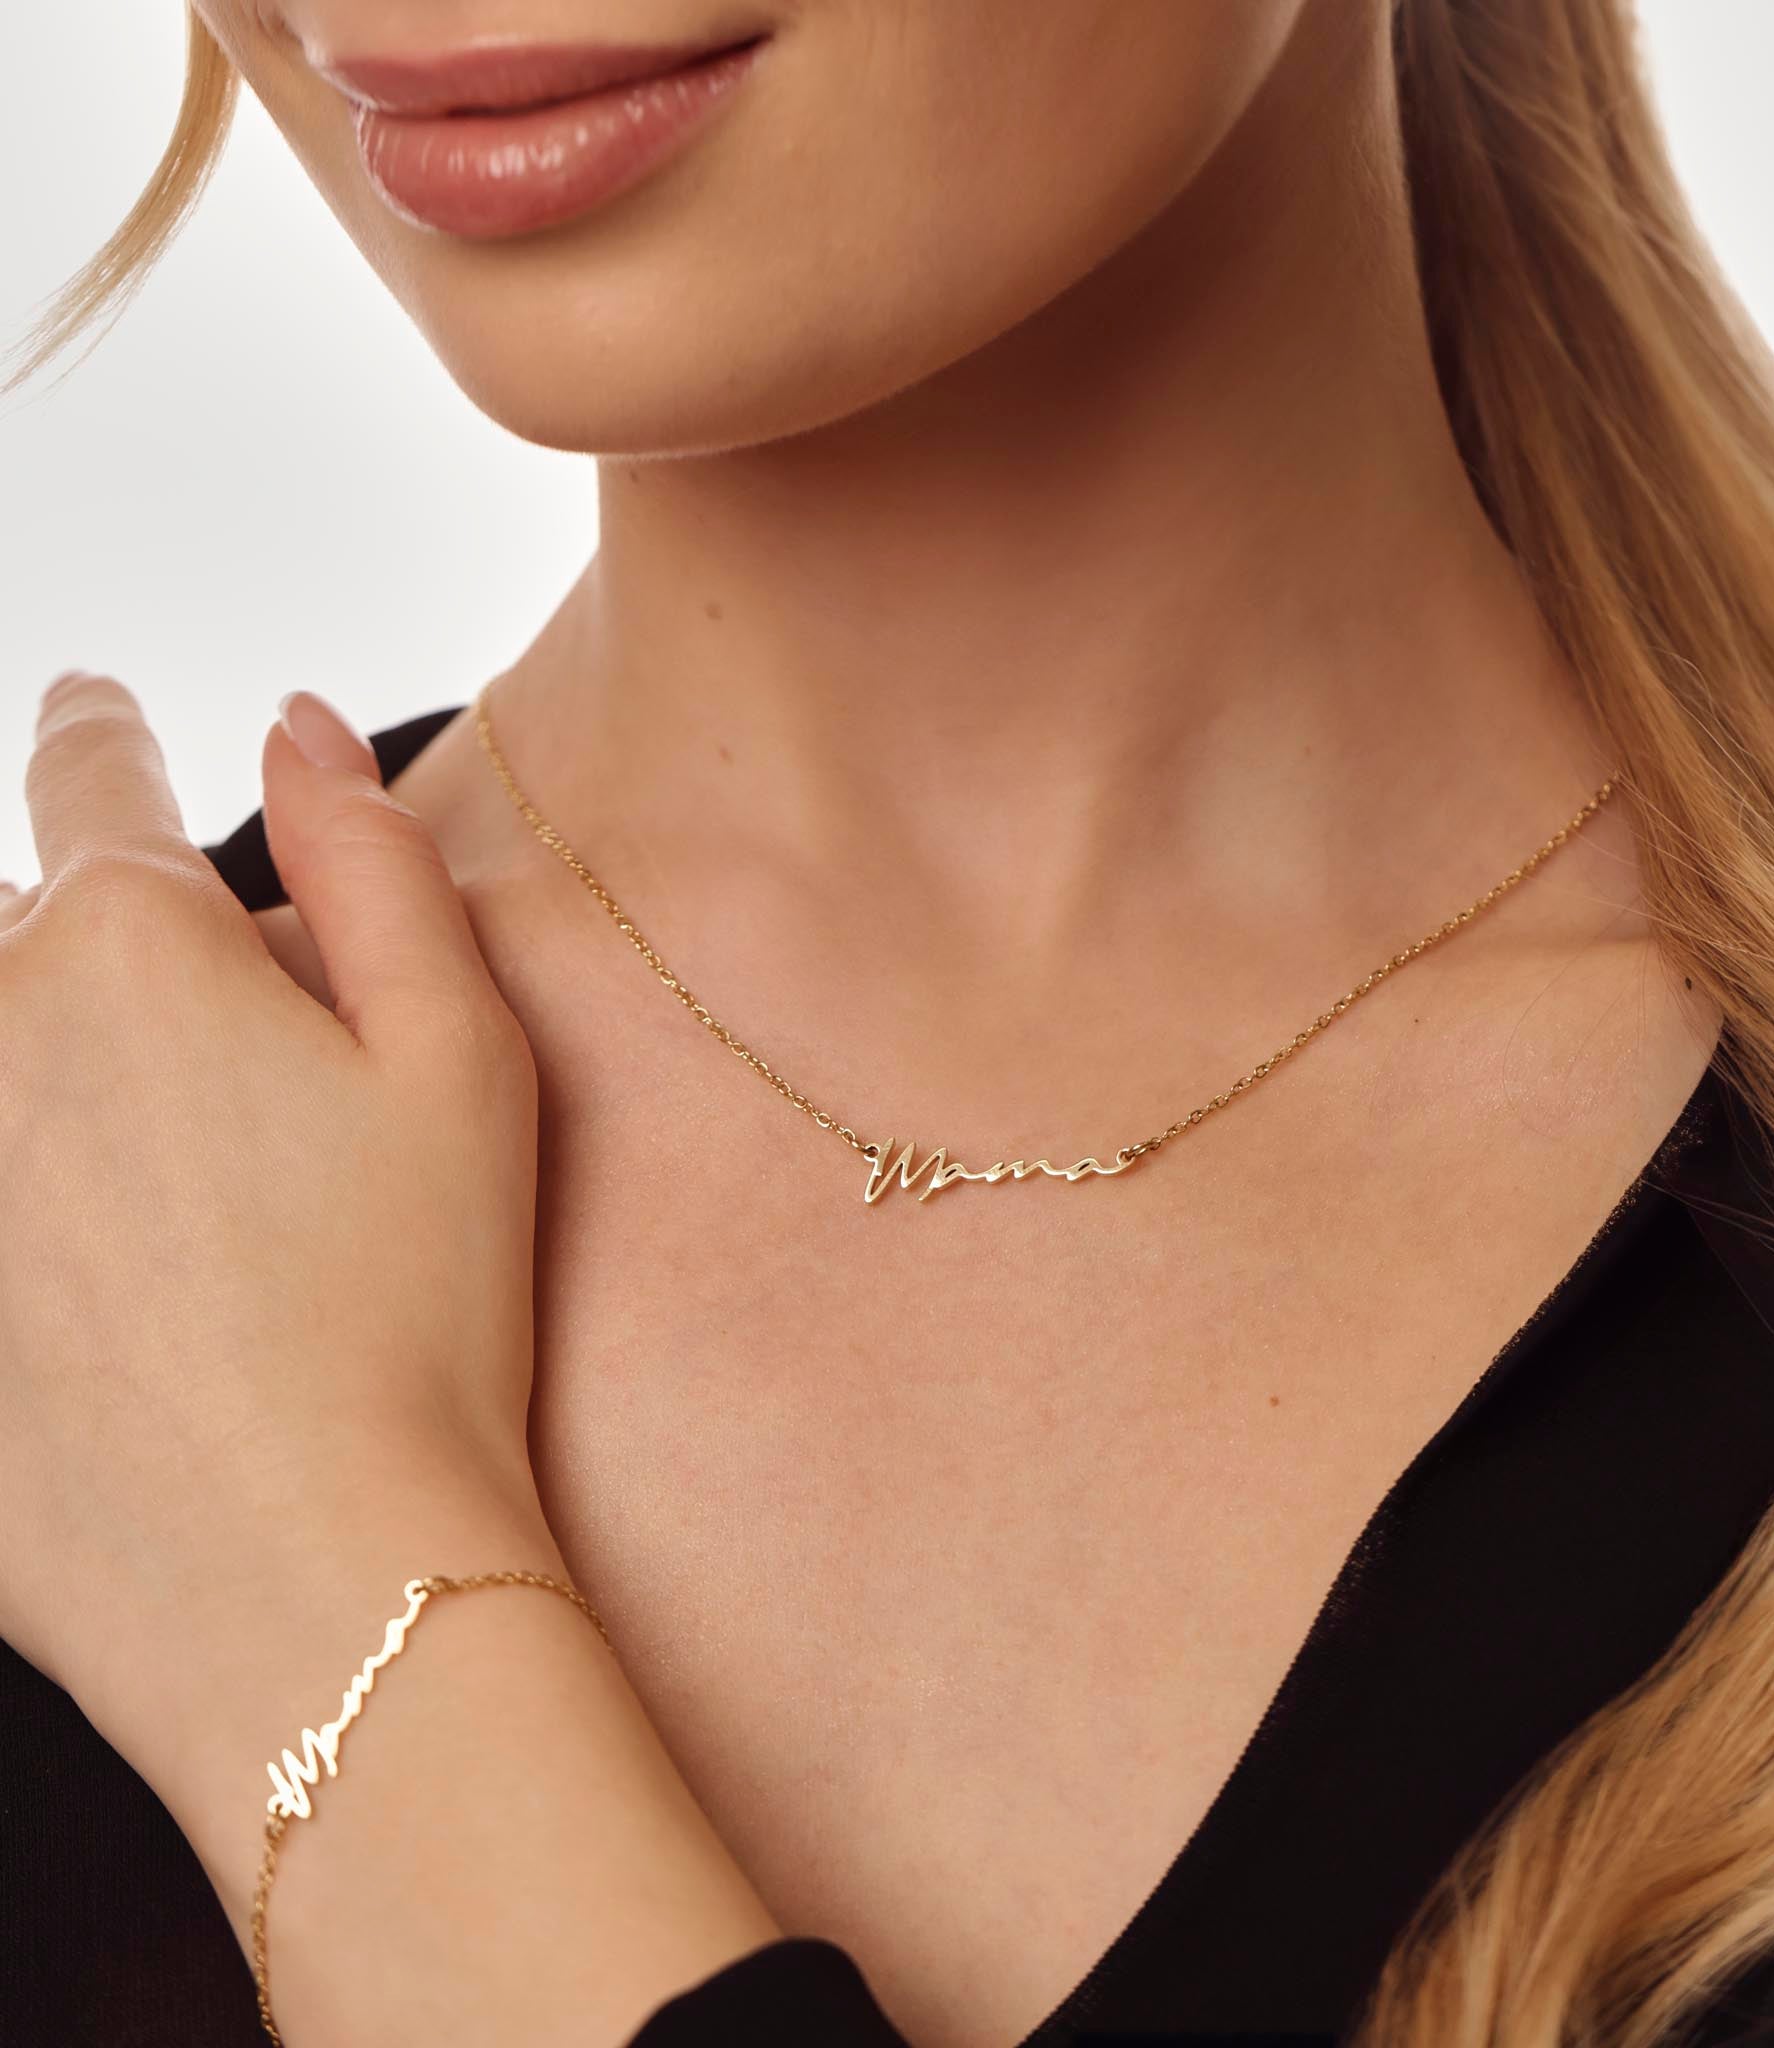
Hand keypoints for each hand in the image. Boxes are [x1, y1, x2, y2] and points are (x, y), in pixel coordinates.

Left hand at [0, 675, 785, 2046]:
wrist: (314, 1577)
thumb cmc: (418, 1311)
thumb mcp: (461, 1051)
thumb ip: (373, 859)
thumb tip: (297, 725)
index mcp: (127, 949)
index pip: (90, 775)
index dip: (102, 729)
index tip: (98, 708)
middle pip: (12, 931)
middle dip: (88, 942)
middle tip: (205, 1039)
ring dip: (49, 1070)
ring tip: (171, 1176)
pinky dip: (32, 1196)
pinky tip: (115, 1268)